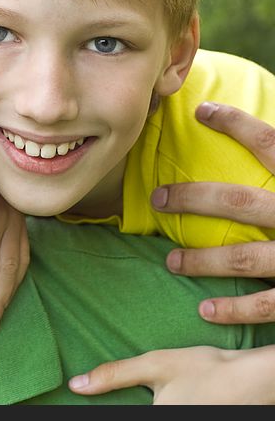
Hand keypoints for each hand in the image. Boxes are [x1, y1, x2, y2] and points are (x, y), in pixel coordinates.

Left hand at [69, 345, 274, 403]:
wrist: (254, 380)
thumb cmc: (205, 370)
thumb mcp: (154, 365)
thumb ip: (114, 376)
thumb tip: (77, 386)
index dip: (96, 419)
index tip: (80, 412)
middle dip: (126, 410)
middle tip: (117, 407)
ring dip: (145, 411)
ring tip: (141, 400)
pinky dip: (164, 413)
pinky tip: (165, 404)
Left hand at [151, 102, 274, 323]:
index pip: (274, 144)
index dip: (237, 124)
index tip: (202, 111)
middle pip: (239, 202)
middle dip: (191, 198)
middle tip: (157, 198)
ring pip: (246, 258)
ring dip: (202, 260)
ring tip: (170, 261)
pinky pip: (272, 306)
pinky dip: (237, 309)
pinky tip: (206, 310)